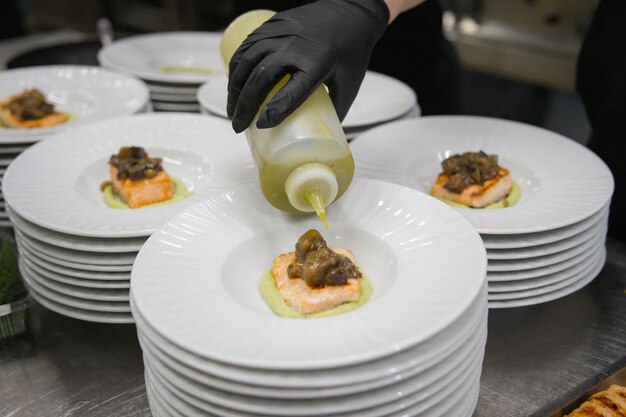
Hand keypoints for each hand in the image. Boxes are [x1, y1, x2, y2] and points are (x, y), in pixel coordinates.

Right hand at [227, 0, 388, 132]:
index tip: (260, 126)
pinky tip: (234, 83)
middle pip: (260, 78)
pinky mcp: (272, 24)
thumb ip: (336, 111)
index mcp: (317, 64)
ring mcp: (280, 32)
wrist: (352, 11)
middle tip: (238, 126)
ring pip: (247, 61)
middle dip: (244, 106)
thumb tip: (322, 137)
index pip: (291, 92)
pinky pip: (247, 46)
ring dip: (235, 88)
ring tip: (232, 109)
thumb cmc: (352, 51)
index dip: (274, 111)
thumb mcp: (350, 84)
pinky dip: (236, 66)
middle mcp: (295, 47)